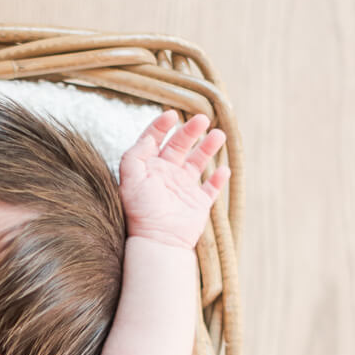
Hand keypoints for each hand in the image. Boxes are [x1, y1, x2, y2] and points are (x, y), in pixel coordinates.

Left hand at [118, 111, 230, 247]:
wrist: (158, 240)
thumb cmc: (141, 211)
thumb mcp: (130, 179)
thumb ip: (135, 155)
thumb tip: (149, 138)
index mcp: (148, 169)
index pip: (154, 140)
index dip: (161, 126)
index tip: (171, 114)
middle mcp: (166, 176)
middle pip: (179, 146)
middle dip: (191, 131)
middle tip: (202, 119)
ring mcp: (183, 189)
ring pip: (198, 162)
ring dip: (209, 147)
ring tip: (219, 135)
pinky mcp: (198, 204)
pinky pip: (211, 188)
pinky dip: (219, 178)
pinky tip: (224, 168)